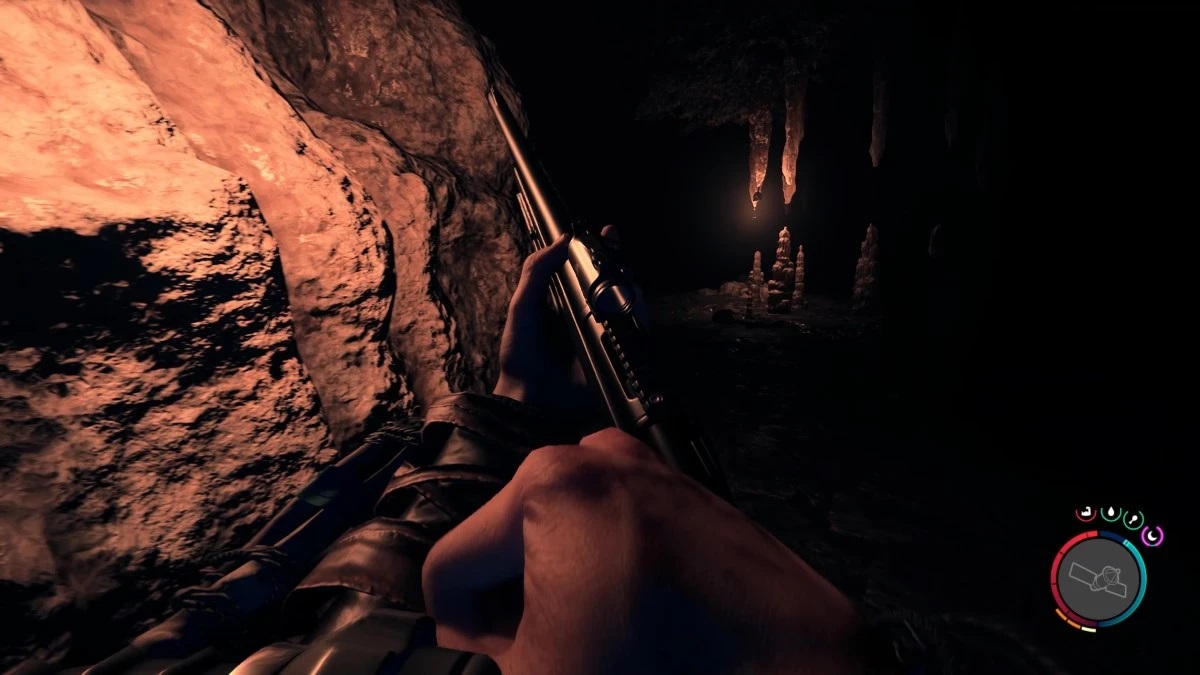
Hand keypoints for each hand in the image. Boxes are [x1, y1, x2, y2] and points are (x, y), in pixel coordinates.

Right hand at [422, 427, 865, 674]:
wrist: (795, 674)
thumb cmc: (672, 669)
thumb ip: (473, 655)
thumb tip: (479, 643)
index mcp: (549, 489)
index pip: (451, 564)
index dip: (458, 630)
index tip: (491, 660)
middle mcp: (600, 462)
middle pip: (510, 545)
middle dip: (517, 607)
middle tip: (550, 656)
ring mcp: (650, 476)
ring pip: (563, 539)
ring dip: (564, 593)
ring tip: (599, 644)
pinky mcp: (688, 498)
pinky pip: (618, 535)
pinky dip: (612, 578)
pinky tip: (638, 624)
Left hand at [493, 226, 619, 409]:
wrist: (530, 397)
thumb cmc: (521, 354)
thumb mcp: (522, 307)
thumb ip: (536, 272)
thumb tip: (562, 240)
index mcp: (567, 301)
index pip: (591, 270)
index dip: (602, 251)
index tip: (607, 233)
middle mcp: (590, 315)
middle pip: (617, 284)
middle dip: (622, 265)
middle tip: (620, 255)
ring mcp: (606, 334)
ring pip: (631, 304)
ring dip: (633, 288)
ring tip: (626, 278)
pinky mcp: (618, 355)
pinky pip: (637, 333)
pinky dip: (641, 318)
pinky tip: (634, 307)